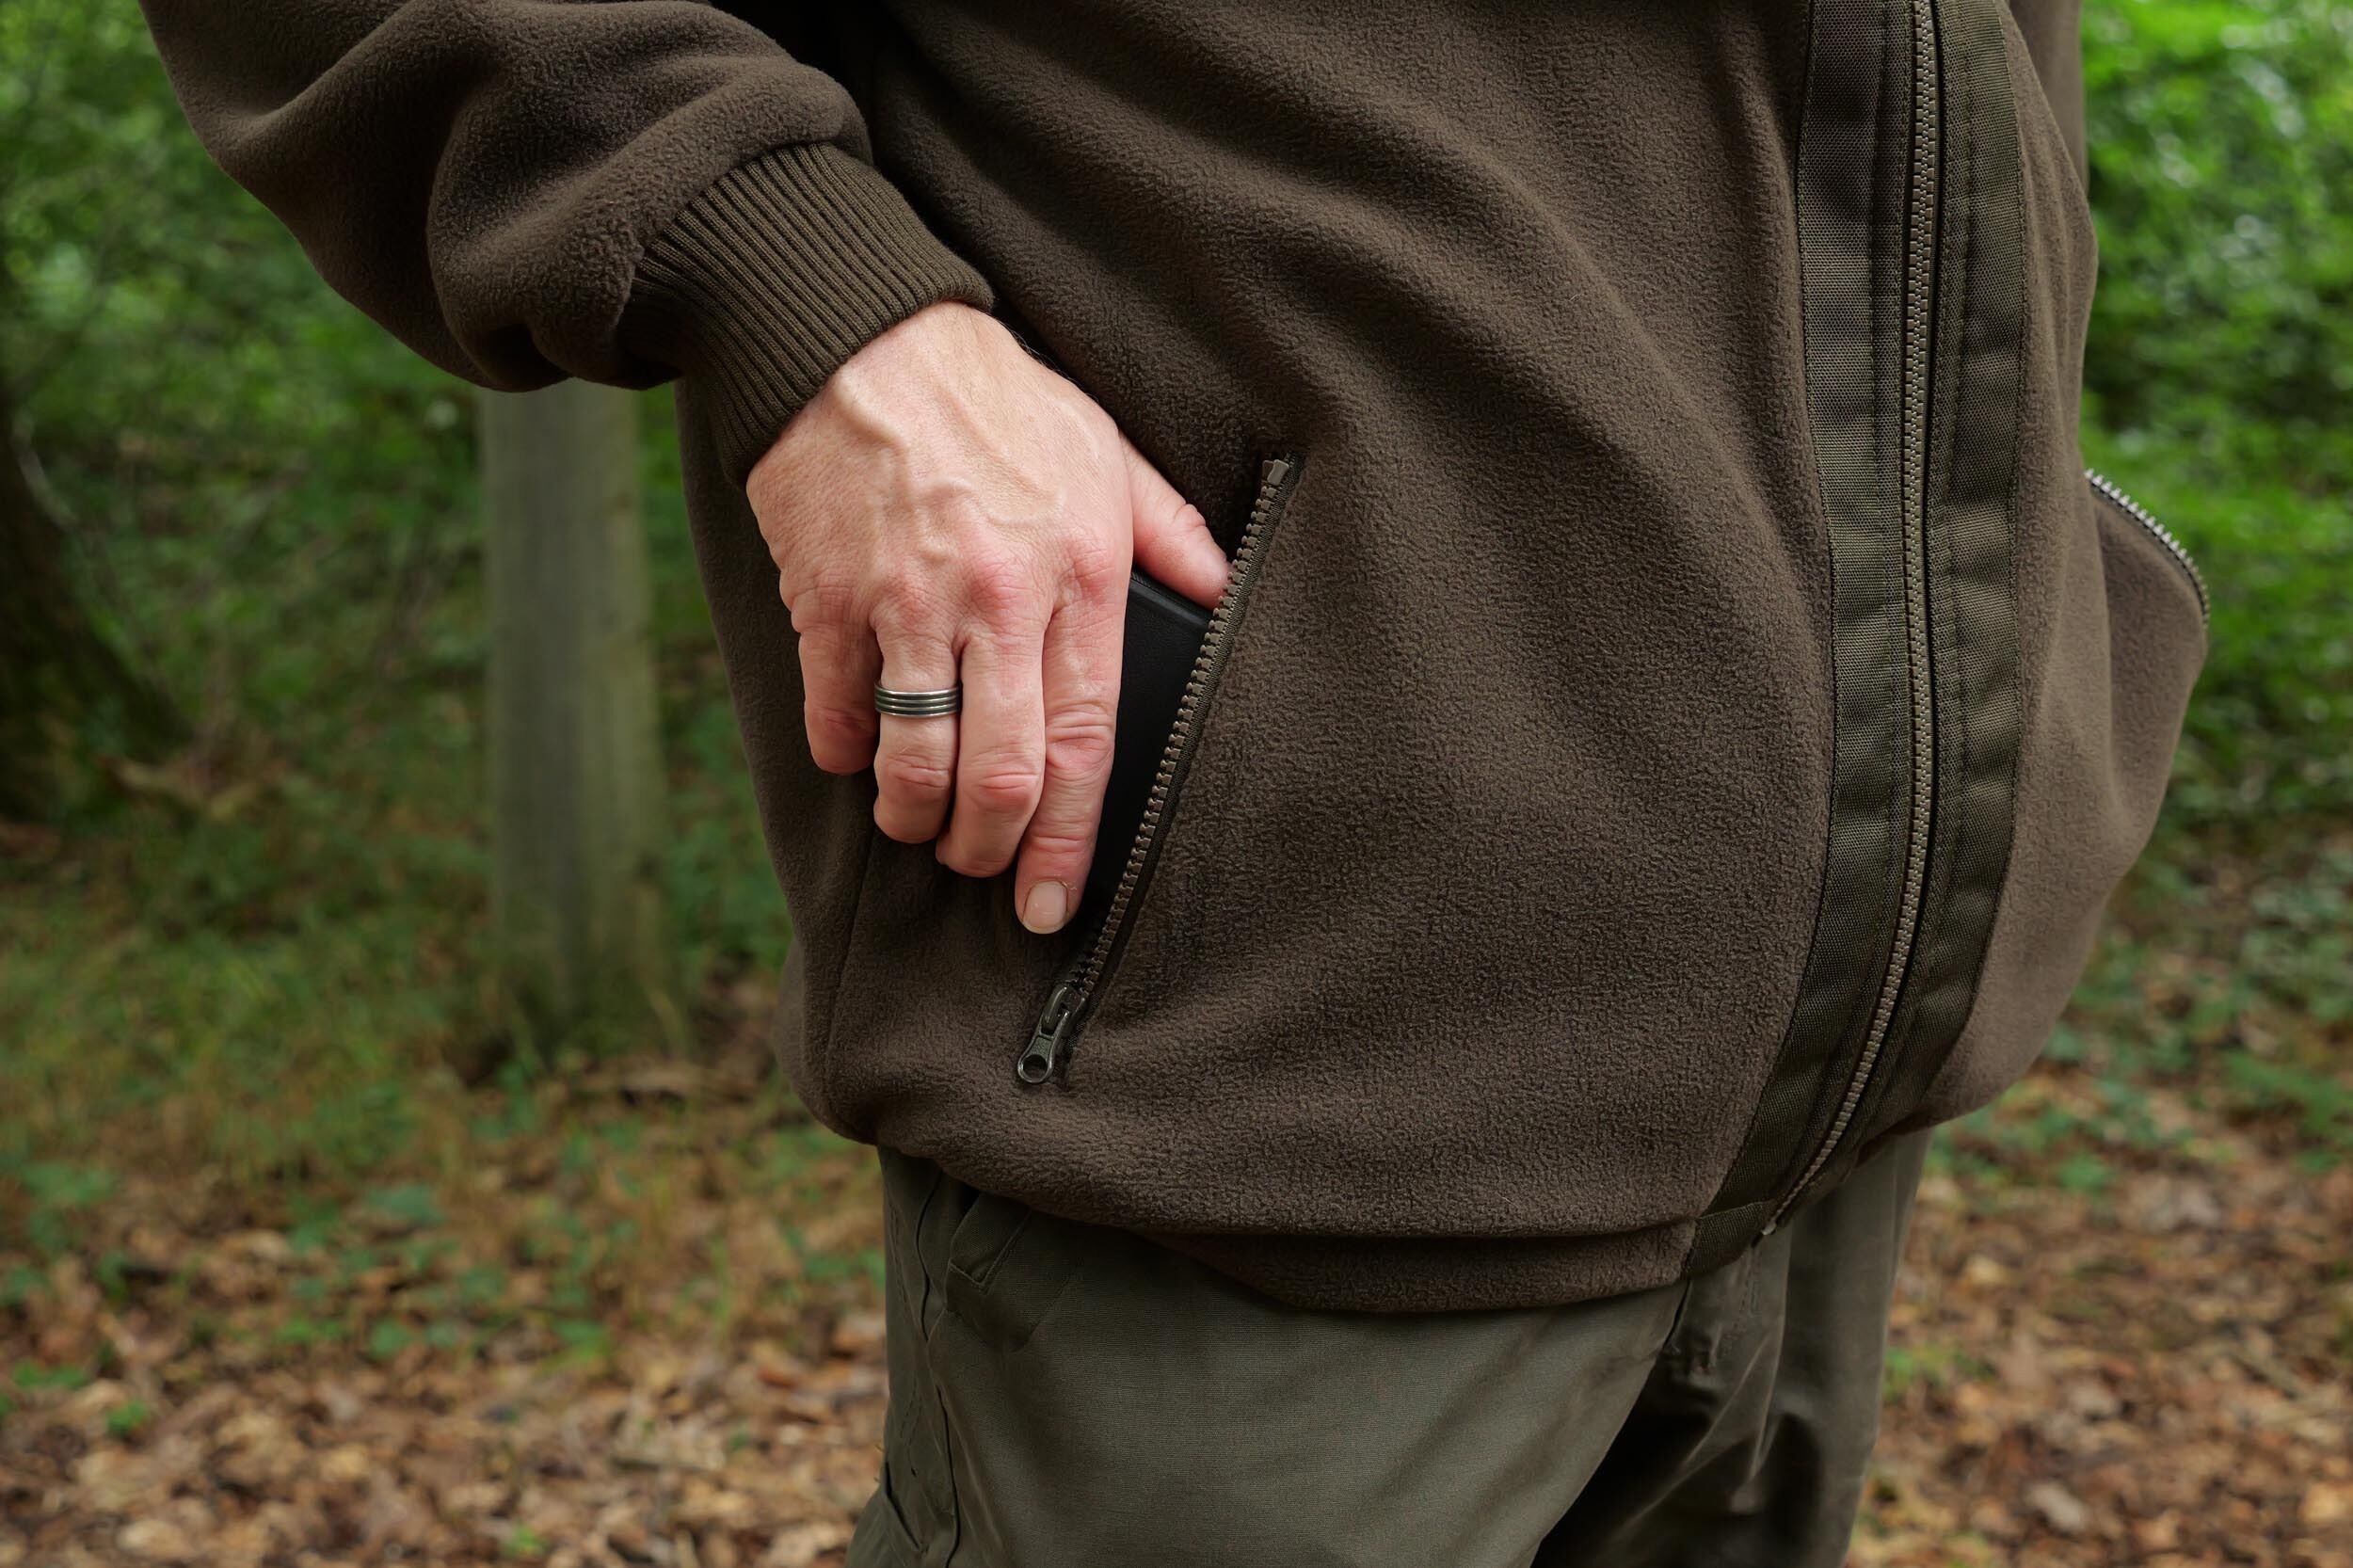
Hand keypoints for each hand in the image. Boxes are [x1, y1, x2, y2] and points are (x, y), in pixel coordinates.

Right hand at [745, 300, 1229, 933]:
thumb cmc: (991, 393)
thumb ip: (1168, 528)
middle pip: (1002, 774)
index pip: (1087, 742)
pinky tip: (854, 755)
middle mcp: (1001, 597)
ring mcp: (908, 601)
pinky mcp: (828, 595)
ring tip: (916, 822)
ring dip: (913, 816)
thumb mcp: (1104, 445)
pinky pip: (837, 711)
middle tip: (981, 869)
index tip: (1054, 902)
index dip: (1068, 842)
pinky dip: (843, 752)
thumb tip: (1221, 591)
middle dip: (990, 851)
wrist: (857, 331)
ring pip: (915, 760)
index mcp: (1084, 571)